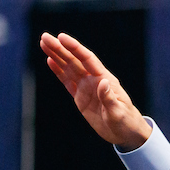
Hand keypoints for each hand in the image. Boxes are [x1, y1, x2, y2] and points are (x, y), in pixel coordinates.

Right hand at [40, 32, 151, 150]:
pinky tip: (50, 60)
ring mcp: (87, 88)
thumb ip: (109, 98)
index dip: (74, 48)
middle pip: (75, 60)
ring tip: (43, 43)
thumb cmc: (126, 122)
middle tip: (44, 37)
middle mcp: (94, 80)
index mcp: (105, 80)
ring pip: (68, 68)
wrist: (126, 133)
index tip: (61, 37)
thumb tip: (102, 82)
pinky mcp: (81, 97)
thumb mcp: (118, 113)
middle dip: (60, 48)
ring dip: (56, 56)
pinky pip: (67, 81)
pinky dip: (58, 71)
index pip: (87, 60)